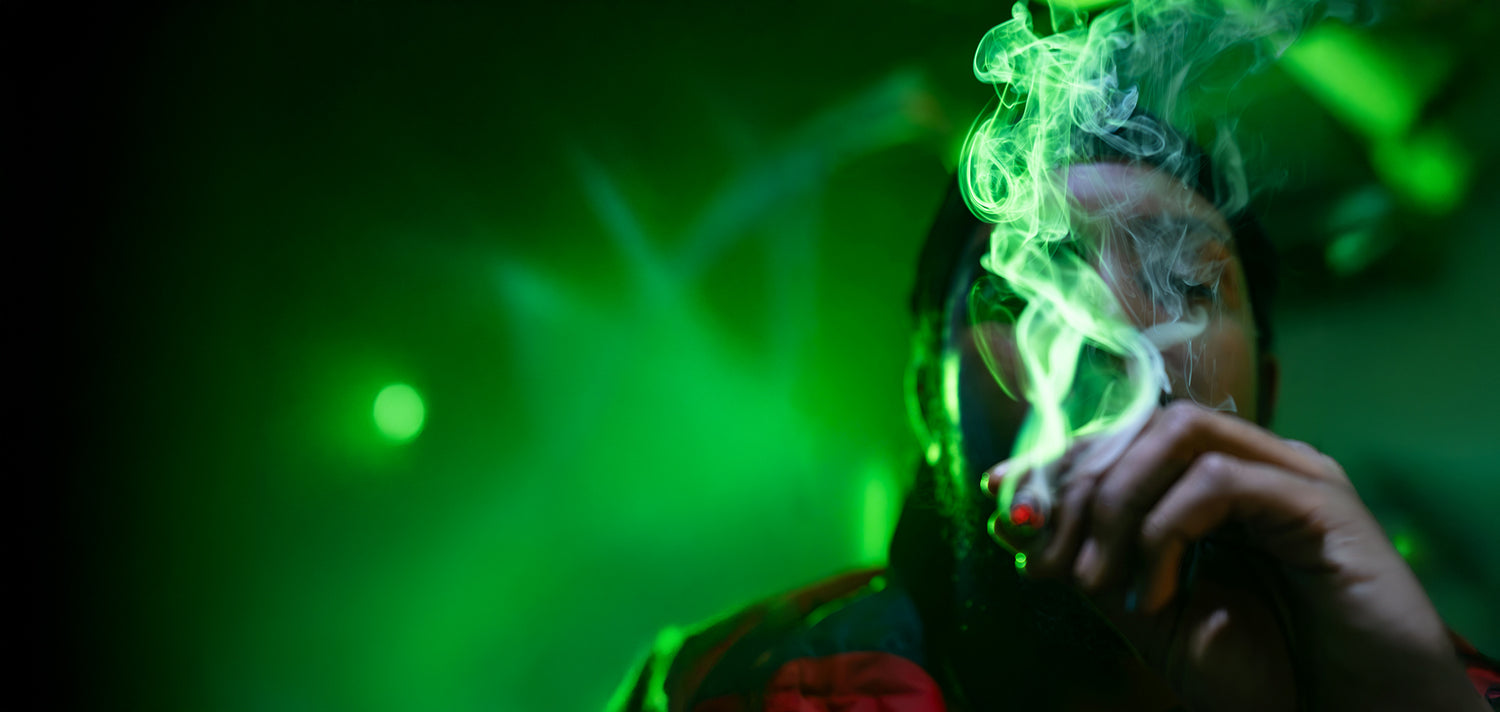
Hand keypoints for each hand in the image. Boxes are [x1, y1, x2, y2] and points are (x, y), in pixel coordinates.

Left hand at [981, 401, 1485, 711]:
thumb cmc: (1266, 674)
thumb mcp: (1153, 615)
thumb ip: (1093, 563)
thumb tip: (1014, 521)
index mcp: (1213, 483)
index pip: (1124, 434)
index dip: (1056, 457)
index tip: (1000, 495)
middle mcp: (1253, 463)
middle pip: (1142, 422)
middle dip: (1074, 483)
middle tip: (1044, 557)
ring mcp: (1292, 475)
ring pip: (1176, 432)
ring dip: (1116, 500)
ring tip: (1096, 578)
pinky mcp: (1323, 504)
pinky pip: (1217, 481)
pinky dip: (1165, 530)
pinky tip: (1154, 593)